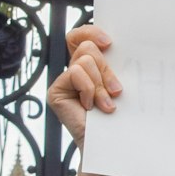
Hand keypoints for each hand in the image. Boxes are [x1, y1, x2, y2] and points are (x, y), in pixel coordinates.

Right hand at [49, 25, 120, 145]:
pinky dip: (89, 89)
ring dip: (100, 84)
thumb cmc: (119, 116)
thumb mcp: (118, 84)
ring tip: (106, 104)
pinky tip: (90, 108)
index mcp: (90, 65)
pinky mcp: (55, 91)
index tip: (109, 43)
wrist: (111, 144)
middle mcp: (74, 70)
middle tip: (116, 91)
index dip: (92, 31)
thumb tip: (114, 45)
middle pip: (87, 47)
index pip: (82, 35)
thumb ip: (113, 65)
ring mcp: (64, 81)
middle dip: (106, 69)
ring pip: (85, 60)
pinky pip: (75, 73)